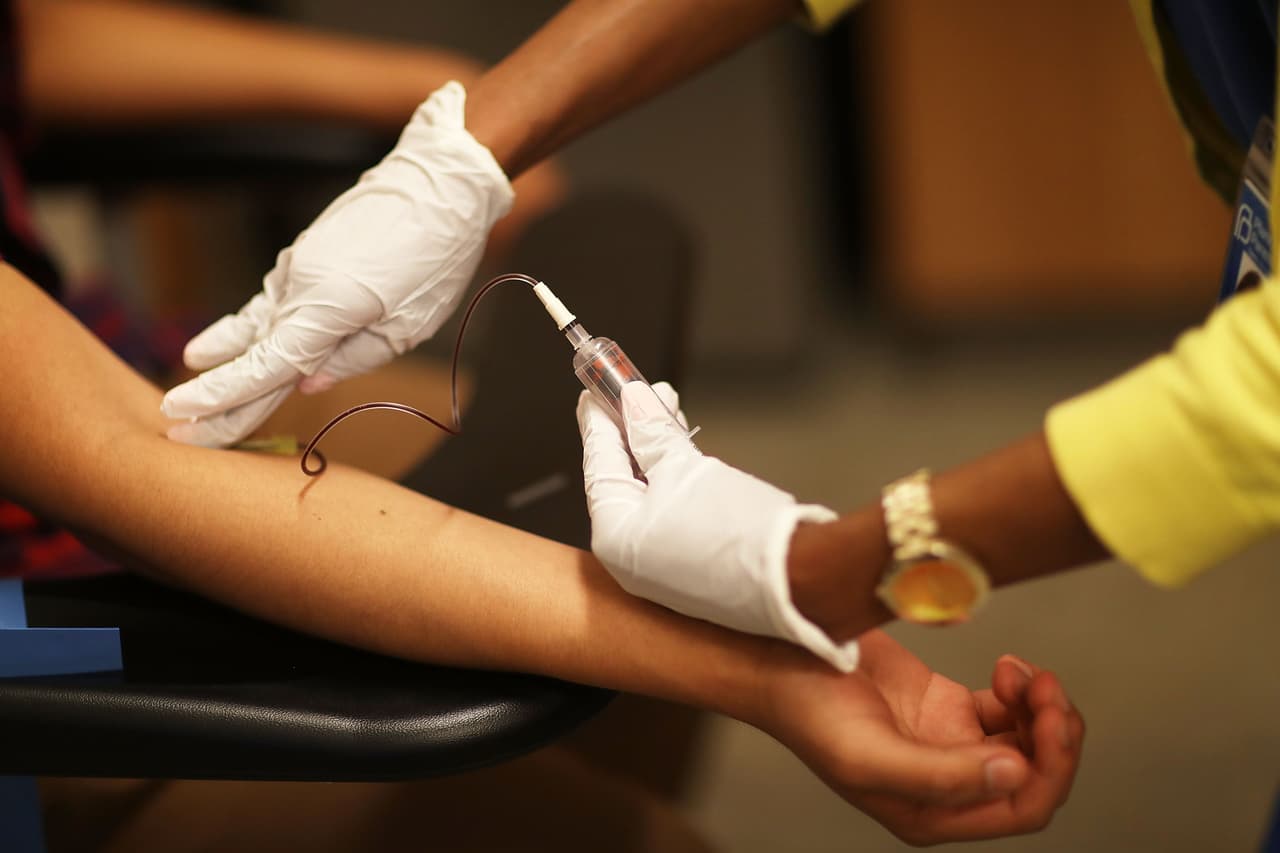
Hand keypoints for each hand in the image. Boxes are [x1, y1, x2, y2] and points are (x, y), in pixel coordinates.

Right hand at [162, 81, 512, 446]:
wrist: (441, 181)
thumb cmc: (436, 255)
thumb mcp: (408, 325)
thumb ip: (353, 360)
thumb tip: (304, 384)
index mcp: (325, 308)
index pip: (263, 368)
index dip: (222, 399)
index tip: (181, 421)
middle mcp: (299, 287)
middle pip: (254, 354)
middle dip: (218, 396)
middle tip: (178, 428)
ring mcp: (297, 269)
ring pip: (257, 327)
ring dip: (226, 359)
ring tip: (187, 383)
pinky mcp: (304, 257)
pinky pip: (268, 303)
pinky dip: (242, 328)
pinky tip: (215, 345)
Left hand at [577, 380, 856, 669]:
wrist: (800, 580)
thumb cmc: (737, 533)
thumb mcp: (686, 470)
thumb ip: (652, 435)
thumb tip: (633, 402)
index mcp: (615, 538)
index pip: (599, 466)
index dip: (599, 422)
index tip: (594, 392)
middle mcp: (632, 560)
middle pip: (624, 480)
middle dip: (634, 431)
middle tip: (635, 390)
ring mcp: (664, 568)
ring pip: (651, 494)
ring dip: (659, 449)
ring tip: (666, 407)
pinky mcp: (696, 569)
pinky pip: (674, 513)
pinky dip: (677, 478)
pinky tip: (685, 450)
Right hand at [761, 631, 1083, 844]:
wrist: (778, 657)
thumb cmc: (807, 711)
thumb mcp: (867, 755)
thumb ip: (943, 775)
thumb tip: (1015, 775)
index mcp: (931, 812)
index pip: (1021, 808)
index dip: (1049, 770)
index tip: (1049, 720)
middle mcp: (947, 784)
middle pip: (1034, 774)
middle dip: (1053, 735)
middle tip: (1048, 691)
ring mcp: (950, 742)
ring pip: (1027, 739)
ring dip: (1040, 707)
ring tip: (1024, 673)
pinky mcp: (947, 705)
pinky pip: (1007, 707)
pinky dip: (1019, 686)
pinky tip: (1007, 665)